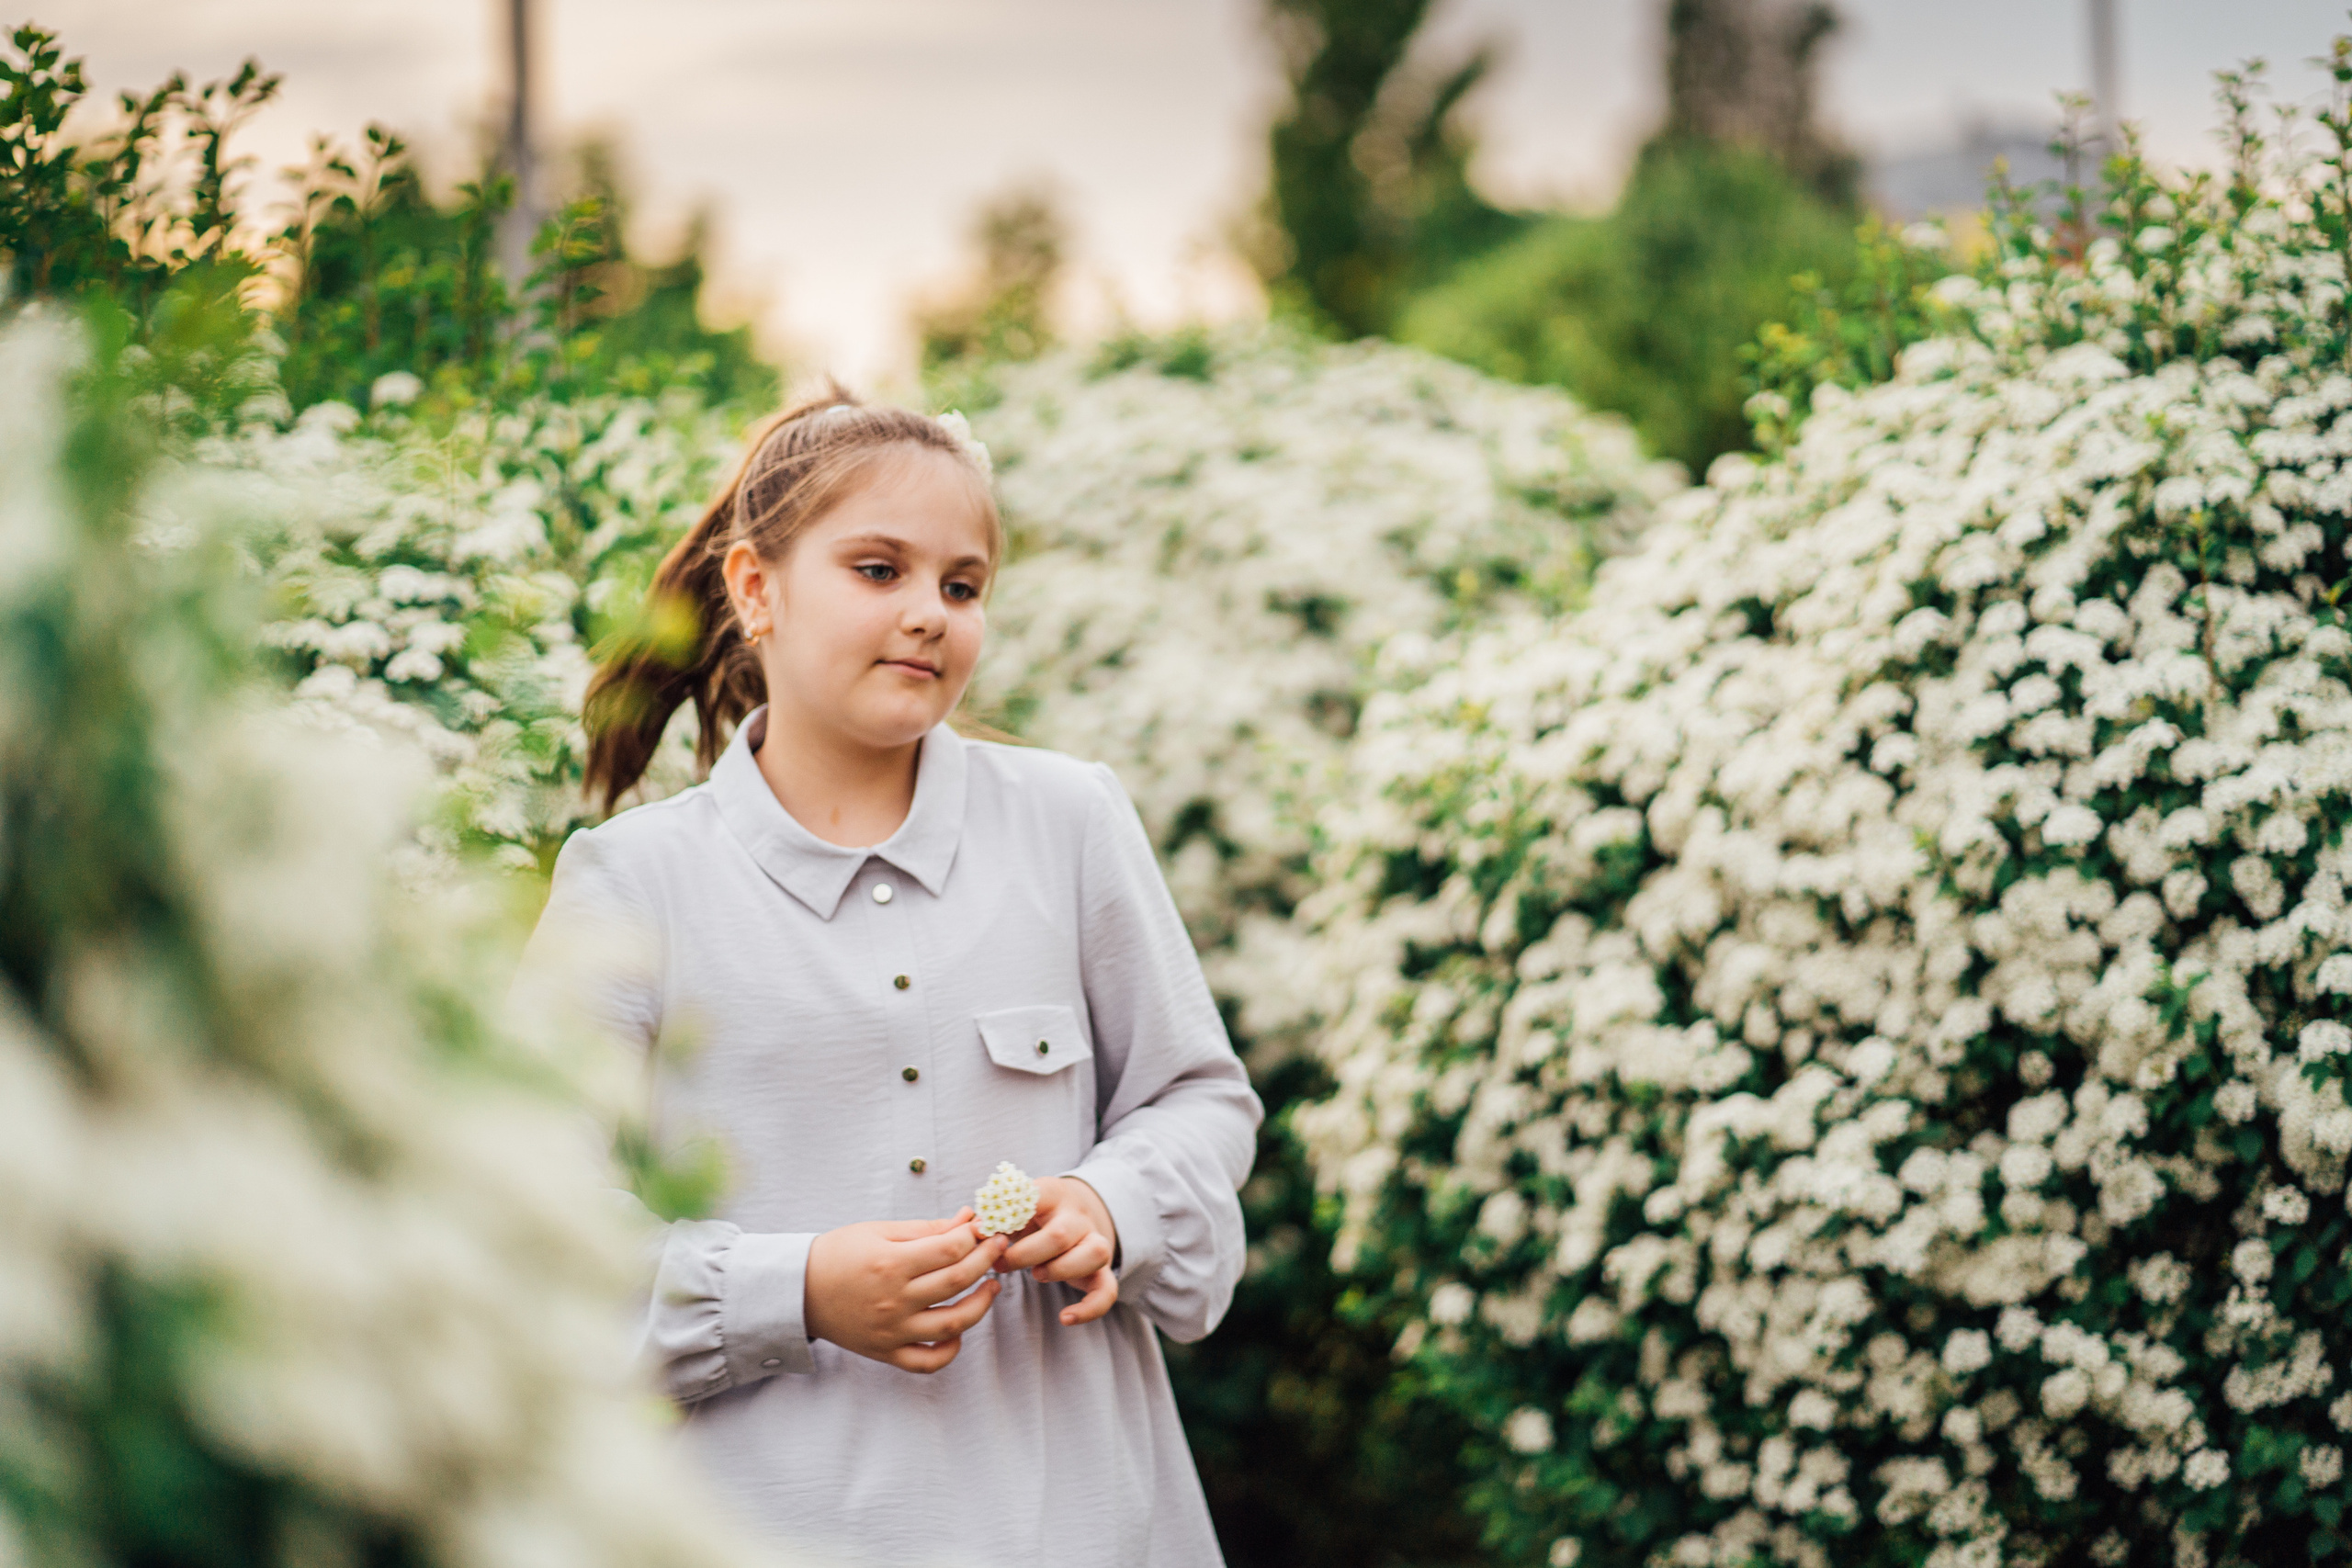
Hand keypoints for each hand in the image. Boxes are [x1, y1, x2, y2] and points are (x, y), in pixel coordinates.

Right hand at [804, 1207, 1007, 1372]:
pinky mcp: (887, 1352)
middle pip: (957, 1281)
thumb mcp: (879, 1231)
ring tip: (991, 1286)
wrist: (798, 1291)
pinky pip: (928, 1361)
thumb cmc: (839, 1253)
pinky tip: (960, 1330)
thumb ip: (926, 1228)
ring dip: (981, 1305)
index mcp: (891, 1264)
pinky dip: (950, 1350)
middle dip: (986, 1261)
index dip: (976, 1236)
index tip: (988, 1228)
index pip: (950, 1249)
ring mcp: (892, 1331)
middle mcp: (894, 1300)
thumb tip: (968, 1219)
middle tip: (999, 1248)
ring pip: (952, 1324)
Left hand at [996, 1176, 1118, 1325]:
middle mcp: (1078, 1216)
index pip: (1038, 1194)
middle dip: (1026, 1255)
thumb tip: (975, 1229)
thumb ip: (994, 1217)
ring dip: (1061, 1270)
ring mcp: (1094, 1241)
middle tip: (1001, 1264)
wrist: (1071, 1213)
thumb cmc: (1032, 1214)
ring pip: (1096, 1254)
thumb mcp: (1013, 1207)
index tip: (985, 1231)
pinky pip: (1107, 1289)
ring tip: (1037, 1275)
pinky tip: (1065, 1318)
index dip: (1009, 1215)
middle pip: (1060, 1234)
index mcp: (1052, 1194)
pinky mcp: (1102, 1270)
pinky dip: (1090, 1308)